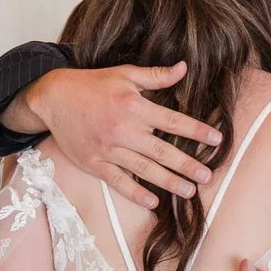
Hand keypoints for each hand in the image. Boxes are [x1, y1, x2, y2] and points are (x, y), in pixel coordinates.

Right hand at [24, 63, 221, 210]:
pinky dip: (135, 193)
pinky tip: (153, 202)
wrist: (54, 98)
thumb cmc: (92, 85)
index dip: (197, 131)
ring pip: (144, 169)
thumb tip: (183, 68)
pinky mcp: (94, 163)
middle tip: (207, 176)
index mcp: (134, 106)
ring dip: (169, 182)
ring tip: (189, 191)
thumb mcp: (125, 74)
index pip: (173, 122)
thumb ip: (156, 76)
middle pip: (162, 151)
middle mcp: (123, 130)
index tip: (217, 140)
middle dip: (187, 165)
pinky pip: (118, 181)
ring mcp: (108, 149)